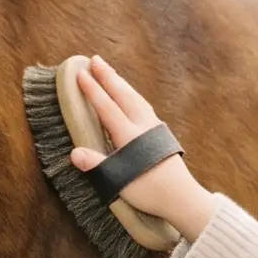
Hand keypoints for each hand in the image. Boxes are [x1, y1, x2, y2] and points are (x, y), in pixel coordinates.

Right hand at [65, 56, 217, 241]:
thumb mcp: (120, 182)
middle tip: (95, 59)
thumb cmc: (150, 192)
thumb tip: (74, 153)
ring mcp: (154, 129)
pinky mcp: (161, 134)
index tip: (81, 73)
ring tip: (110, 72)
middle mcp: (143, 127)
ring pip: (135, 98)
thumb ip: (97, 165)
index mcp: (130, 137)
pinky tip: (132, 96)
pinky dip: (133, 95)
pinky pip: (144, 106)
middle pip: (123, 95)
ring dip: (121, 83)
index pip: (107, 107)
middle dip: (108, 76)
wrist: (183, 198)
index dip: (92, 90)